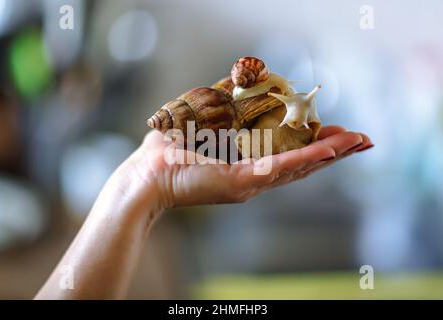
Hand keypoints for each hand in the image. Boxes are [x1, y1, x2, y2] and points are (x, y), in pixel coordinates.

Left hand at [123, 126, 372, 208]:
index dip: (316, 143)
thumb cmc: (171, 149)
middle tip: (363, 140)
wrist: (147, 173)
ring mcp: (250, 182)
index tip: (339, 132)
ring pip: (298, 166)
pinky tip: (328, 150)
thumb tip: (239, 77)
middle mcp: (255, 176)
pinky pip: (279, 169)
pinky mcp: (240, 183)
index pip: (290, 153)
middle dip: (334, 150)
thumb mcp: (205, 118)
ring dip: (329, 154)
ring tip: (357, 142)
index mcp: (248, 162)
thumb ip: (225, 102)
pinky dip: (306, 159)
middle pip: (303, 162)